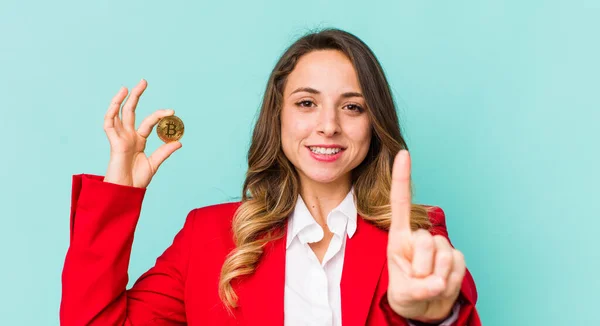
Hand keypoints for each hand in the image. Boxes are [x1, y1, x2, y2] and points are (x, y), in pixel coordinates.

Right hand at [103, 79, 181, 187]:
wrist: (126, 192)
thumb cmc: (137, 181)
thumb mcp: (154, 164)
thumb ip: (164, 152)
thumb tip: (179, 142)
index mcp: (138, 140)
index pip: (149, 122)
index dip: (160, 115)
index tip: (172, 111)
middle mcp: (128, 136)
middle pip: (131, 111)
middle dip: (137, 96)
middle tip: (144, 81)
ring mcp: (120, 138)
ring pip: (118, 114)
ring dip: (121, 100)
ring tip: (127, 87)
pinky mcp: (113, 142)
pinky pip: (108, 124)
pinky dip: (111, 112)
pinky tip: (117, 102)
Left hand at [386, 150, 465, 321]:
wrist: (425, 307)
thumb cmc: (407, 293)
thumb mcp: (403, 293)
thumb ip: (417, 289)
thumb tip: (436, 284)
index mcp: (399, 237)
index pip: (400, 204)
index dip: (402, 178)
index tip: (403, 153)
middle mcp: (419, 236)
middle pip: (425, 241)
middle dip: (422, 267)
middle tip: (417, 280)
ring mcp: (439, 245)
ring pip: (444, 254)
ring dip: (437, 277)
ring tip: (428, 284)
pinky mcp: (456, 256)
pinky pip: (458, 265)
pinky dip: (450, 281)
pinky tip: (442, 284)